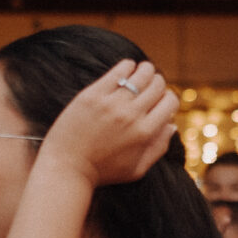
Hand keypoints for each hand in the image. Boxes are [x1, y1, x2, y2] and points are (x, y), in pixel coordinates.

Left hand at [37, 60, 176, 186]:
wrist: (66, 168)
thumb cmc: (103, 172)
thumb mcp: (137, 169)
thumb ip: (159, 148)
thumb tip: (171, 125)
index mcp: (145, 133)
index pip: (170, 102)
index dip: (168, 99)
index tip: (160, 101)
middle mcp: (132, 115)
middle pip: (157, 85)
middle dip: (158, 84)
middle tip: (149, 87)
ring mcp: (111, 104)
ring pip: (141, 74)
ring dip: (146, 70)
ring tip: (141, 72)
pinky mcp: (93, 95)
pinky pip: (118, 71)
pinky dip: (127, 66)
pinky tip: (127, 68)